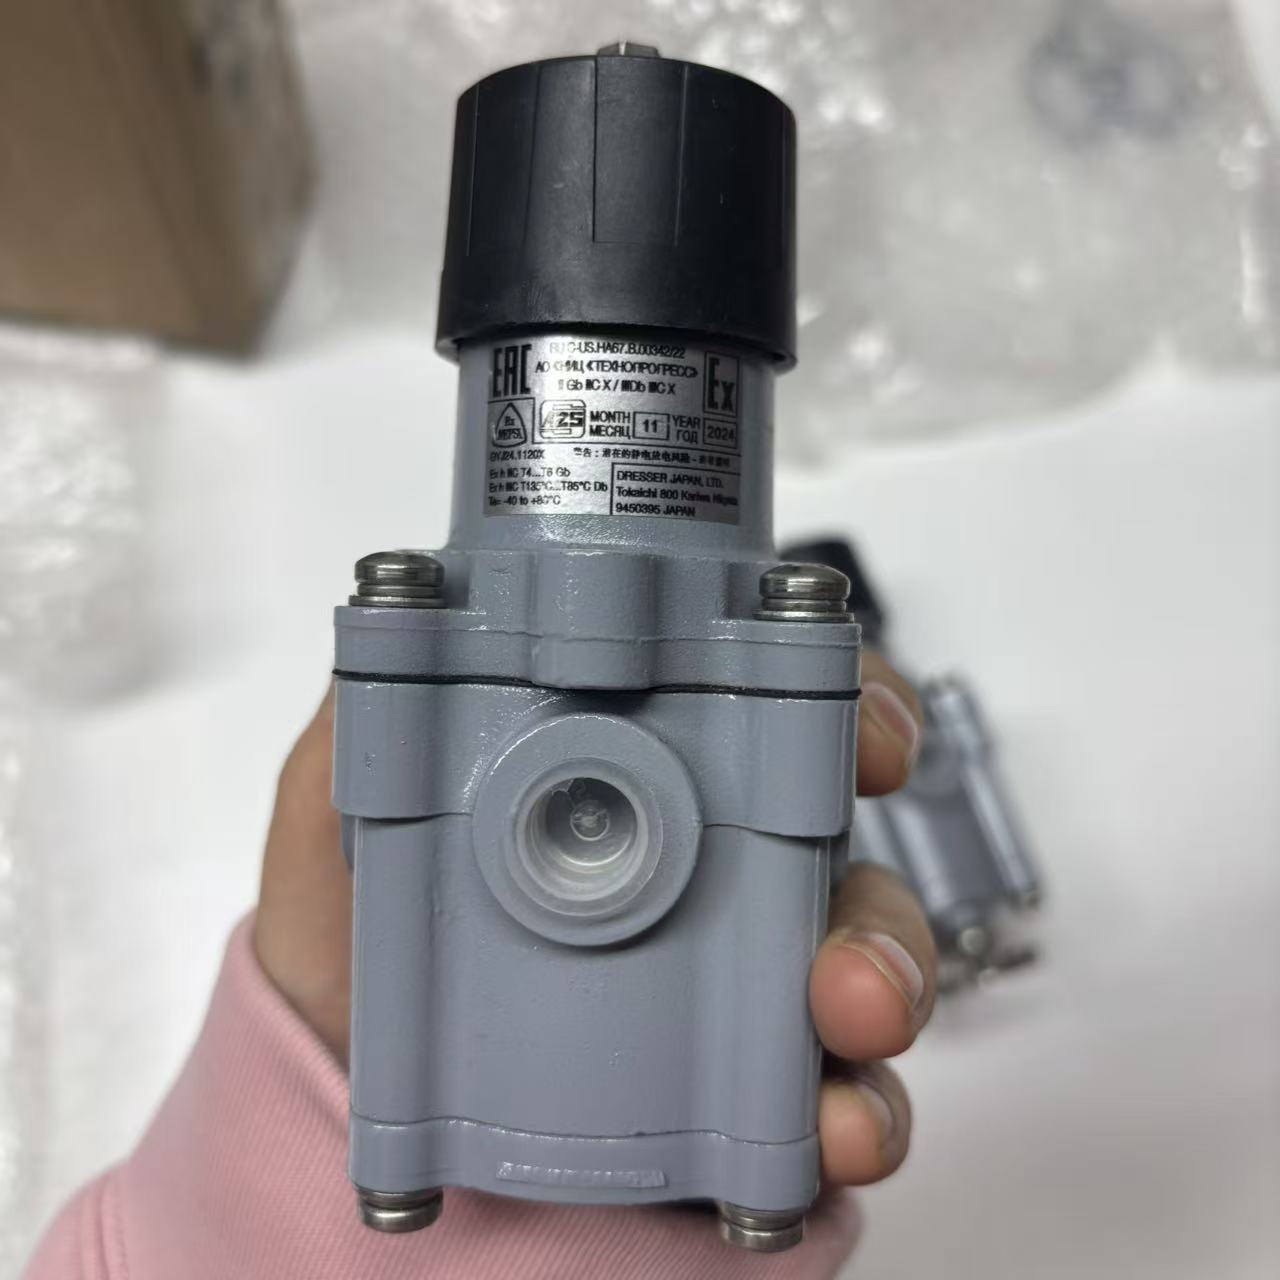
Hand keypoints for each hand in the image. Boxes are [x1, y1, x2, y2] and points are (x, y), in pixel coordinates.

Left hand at [255, 652, 933, 1191]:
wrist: (332, 1078)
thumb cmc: (350, 926)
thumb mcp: (337, 804)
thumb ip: (371, 715)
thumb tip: (428, 621)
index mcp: (649, 780)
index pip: (785, 718)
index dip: (854, 712)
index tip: (867, 741)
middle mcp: (710, 865)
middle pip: (844, 854)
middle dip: (875, 891)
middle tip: (844, 943)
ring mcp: (732, 977)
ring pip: (860, 966)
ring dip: (886, 992)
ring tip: (848, 1028)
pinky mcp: (734, 1086)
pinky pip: (831, 1095)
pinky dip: (855, 1111)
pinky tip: (831, 1130)